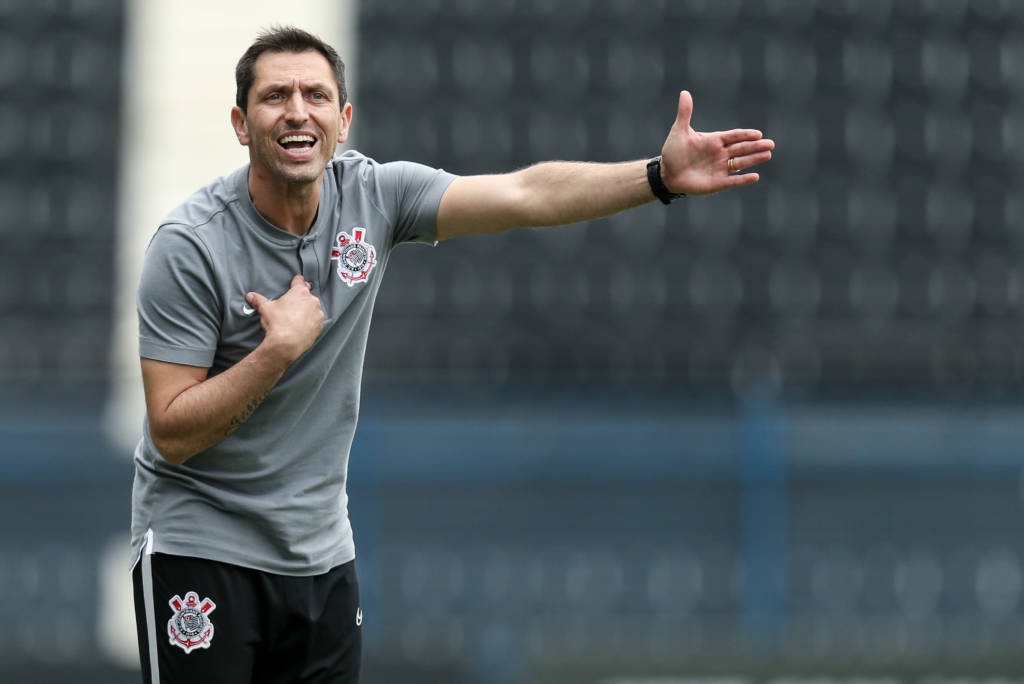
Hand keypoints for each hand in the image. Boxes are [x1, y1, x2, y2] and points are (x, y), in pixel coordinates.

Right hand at [245, 274, 323, 363]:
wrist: (287, 344)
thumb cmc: (277, 323)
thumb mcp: (265, 309)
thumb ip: (258, 300)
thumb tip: (249, 296)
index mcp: (300, 292)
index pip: (299, 281)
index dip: (296, 280)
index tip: (296, 280)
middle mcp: (312, 301)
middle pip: (307, 295)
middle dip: (301, 298)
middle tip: (293, 303)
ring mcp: (317, 314)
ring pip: (313, 308)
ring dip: (307, 310)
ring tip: (297, 317)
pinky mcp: (319, 326)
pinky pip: (316, 321)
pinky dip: (310, 322)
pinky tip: (302, 326)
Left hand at [659, 91, 774, 195]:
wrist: (667, 174)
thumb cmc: (673, 152)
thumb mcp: (679, 131)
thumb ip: (685, 113)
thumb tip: (684, 92)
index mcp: (715, 140)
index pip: (734, 136)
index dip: (746, 135)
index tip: (758, 134)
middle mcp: (721, 153)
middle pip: (742, 148)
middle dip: (756, 146)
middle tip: (771, 144)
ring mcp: (720, 168)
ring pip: (741, 163)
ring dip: (754, 159)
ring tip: (767, 155)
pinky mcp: (718, 182)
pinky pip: (733, 181)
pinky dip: (743, 180)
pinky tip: (755, 177)